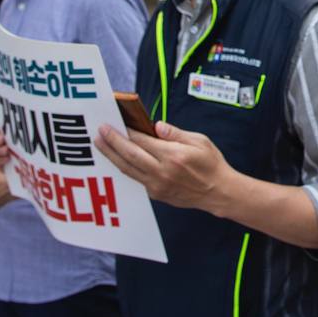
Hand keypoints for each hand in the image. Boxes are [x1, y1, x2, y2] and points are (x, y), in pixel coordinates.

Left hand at [95, 121, 234, 211]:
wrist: (218, 192)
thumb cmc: (211, 164)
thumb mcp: (200, 141)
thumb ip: (175, 133)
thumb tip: (156, 126)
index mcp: (173, 156)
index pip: (143, 141)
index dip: (127, 131)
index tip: (116, 122)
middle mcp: (162, 172)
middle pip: (130, 155)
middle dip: (113, 142)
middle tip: (100, 131)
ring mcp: (157, 185)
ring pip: (128, 169)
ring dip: (112, 155)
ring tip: (100, 144)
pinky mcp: (156, 194)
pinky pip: (135, 178)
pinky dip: (124, 167)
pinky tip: (117, 159)